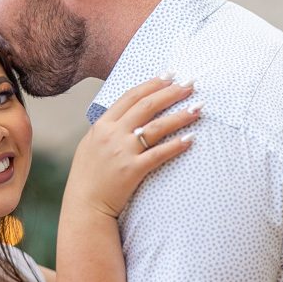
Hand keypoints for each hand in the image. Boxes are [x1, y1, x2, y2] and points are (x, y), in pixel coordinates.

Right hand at [66, 77, 200, 218]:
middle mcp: (112, 134)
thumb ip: (108, 128)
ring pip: (157, 127)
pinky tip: (190, 139)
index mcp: (102, 125)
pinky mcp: (132, 170)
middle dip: (171, 93)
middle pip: (147, 106)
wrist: (85, 205)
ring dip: (180, 116)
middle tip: (190, 85)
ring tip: (197, 108)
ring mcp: (123, 152)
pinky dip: (176, 145)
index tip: (169, 76)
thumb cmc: (88, 176)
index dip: (152, 84)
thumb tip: (127, 114)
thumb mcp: (91, 144)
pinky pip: (159, 154)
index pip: (130, 96)